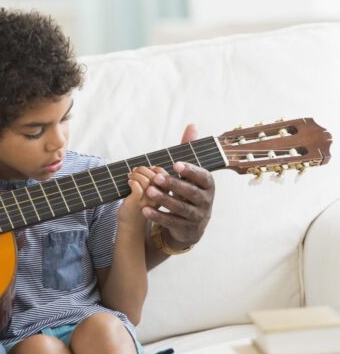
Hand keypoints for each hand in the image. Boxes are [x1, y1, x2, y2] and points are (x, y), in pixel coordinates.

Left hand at [118, 166, 159, 226]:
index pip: (165, 176)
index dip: (155, 169)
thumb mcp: (150, 195)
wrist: (131, 226)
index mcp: (164, 194)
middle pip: (155, 176)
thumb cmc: (139, 208)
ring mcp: (148, 200)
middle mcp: (159, 198)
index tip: (146, 169)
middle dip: (143, 169)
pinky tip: (129, 183)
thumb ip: (151, 183)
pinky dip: (131, 181)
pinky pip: (136, 186)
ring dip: (136, 174)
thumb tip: (145, 168)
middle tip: (134, 171)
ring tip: (130, 176)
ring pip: (145, 179)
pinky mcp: (137, 202)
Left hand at [142, 124, 215, 248]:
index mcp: (208, 184)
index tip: (175, 164)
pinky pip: (172, 222)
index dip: (190, 171)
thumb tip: (191, 125)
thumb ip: (189, 149)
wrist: (192, 223)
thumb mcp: (190, 172)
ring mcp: (198, 216)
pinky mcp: (187, 229)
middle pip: (191, 193)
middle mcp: (206, 201)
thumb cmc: (188, 190)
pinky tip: (145, 210)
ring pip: (181, 208)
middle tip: (156, 178)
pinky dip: (158, 216)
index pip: (202, 177)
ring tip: (148, 191)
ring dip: (164, 200)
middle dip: (174, 185)